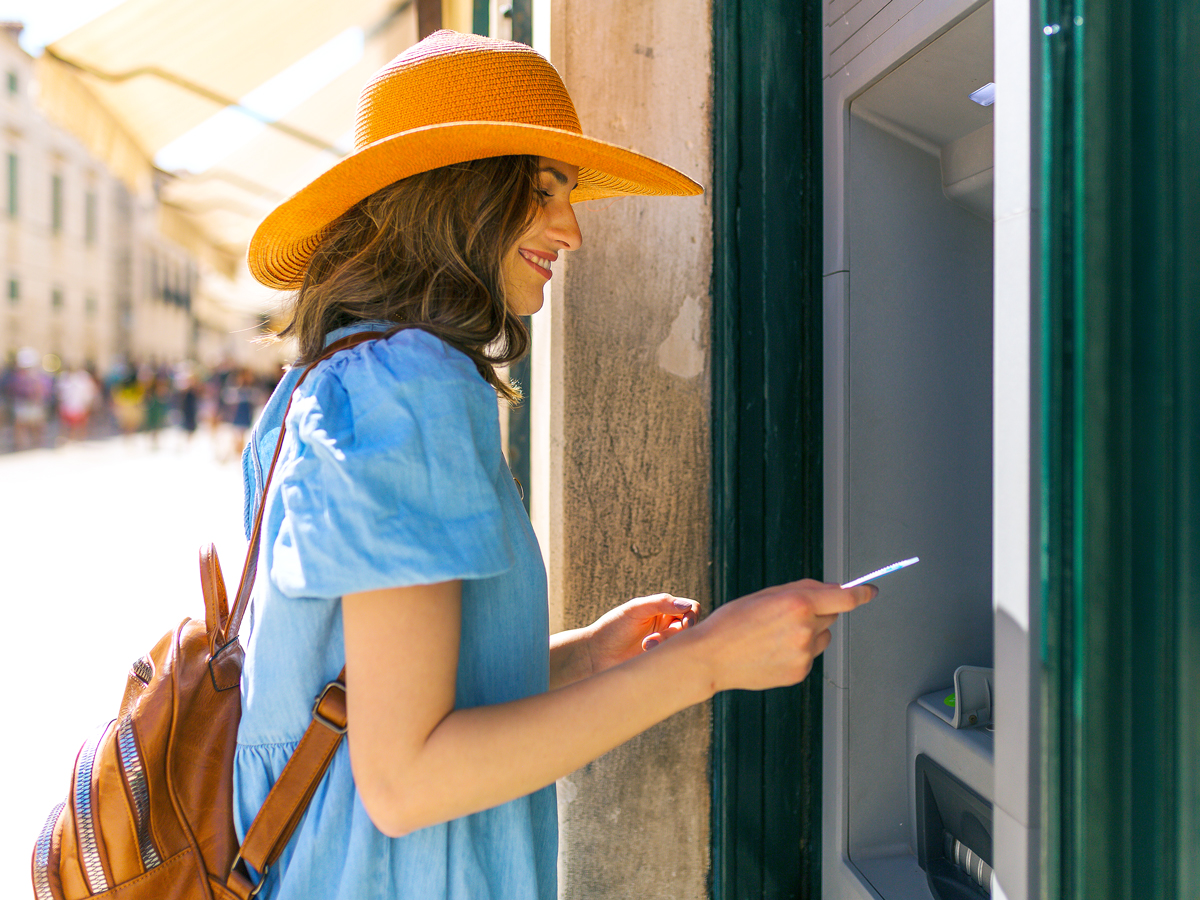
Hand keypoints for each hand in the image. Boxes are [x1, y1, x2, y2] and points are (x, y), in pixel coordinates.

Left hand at [584, 593, 699, 675]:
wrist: (595, 655)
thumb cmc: (613, 628)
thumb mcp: (635, 610)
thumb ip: (661, 603)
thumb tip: (686, 605)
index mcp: (663, 610)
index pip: (691, 608)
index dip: (692, 615)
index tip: (685, 623)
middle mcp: (668, 627)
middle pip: (690, 628)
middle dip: (676, 633)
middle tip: (654, 639)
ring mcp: (665, 646)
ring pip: (683, 644)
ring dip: (667, 644)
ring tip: (645, 646)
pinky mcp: (661, 662)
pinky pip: (676, 661)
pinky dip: (667, 657)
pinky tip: (647, 655)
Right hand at [692, 579, 874, 692]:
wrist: (712, 657)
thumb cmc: (733, 622)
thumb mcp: (766, 594)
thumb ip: (803, 590)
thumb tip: (834, 591)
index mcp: (798, 603)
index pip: (845, 599)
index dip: (862, 593)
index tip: (870, 591)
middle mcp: (806, 629)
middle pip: (832, 615)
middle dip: (819, 611)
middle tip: (787, 614)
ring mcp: (804, 654)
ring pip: (822, 637)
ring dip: (810, 632)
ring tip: (775, 635)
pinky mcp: (800, 672)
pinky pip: (810, 655)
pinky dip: (799, 651)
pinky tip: (773, 651)